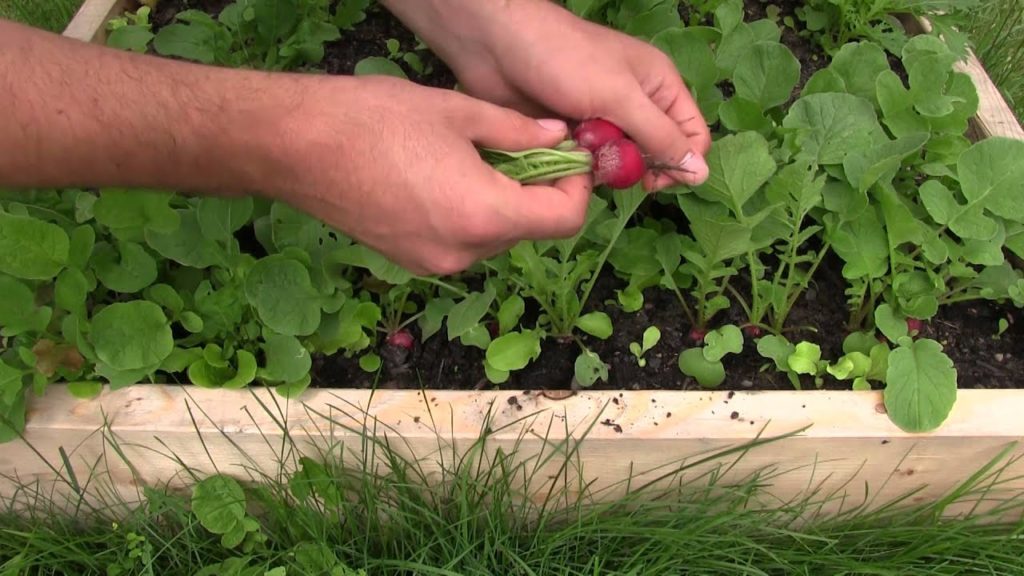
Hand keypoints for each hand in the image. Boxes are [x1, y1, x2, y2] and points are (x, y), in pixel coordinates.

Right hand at [270, 75, 591, 275]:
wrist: (296, 147)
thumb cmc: (375, 120)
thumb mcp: (457, 112)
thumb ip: (517, 130)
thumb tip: (557, 135)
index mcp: (484, 215)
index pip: (564, 220)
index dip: (577, 188)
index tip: (567, 157)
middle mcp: (464, 252)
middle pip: (529, 231)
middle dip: (538, 192)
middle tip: (526, 148)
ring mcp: (434, 263)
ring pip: (495, 238)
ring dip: (503, 204)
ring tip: (479, 159)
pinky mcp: (410, 261)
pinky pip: (462, 242)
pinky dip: (471, 216)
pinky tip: (447, 178)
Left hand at [383, 0, 712, 191]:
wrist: (497, 47)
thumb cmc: (565, 60)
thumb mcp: (620, 97)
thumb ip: (660, 135)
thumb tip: (701, 173)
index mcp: (658, 87)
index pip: (692, 136)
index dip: (681, 163)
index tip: (653, 180)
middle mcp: (635, 105)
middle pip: (655, 155)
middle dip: (637, 168)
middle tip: (610, 170)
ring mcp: (602, 121)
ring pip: (619, 164)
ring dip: (604, 170)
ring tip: (580, 157)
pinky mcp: (571, 134)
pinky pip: (588, 165)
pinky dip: (579, 169)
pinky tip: (562, 162)